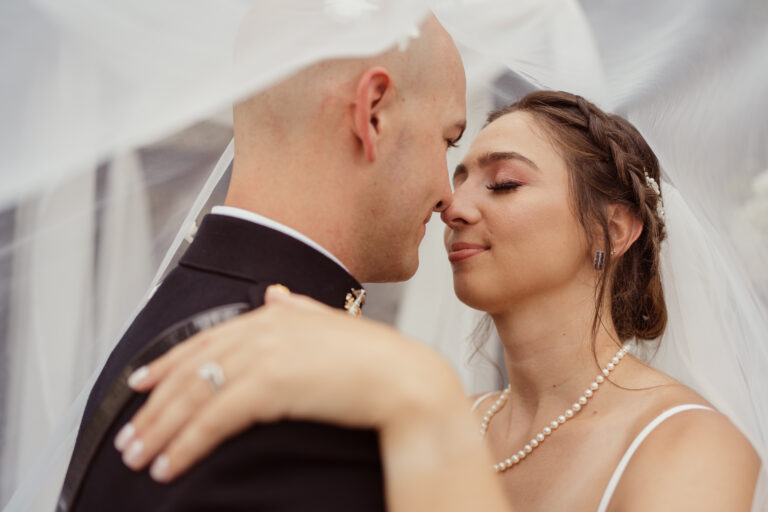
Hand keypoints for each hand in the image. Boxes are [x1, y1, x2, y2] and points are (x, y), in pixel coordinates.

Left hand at [113, 285, 457, 482]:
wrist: (405, 378)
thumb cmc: (376, 359)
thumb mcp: (332, 324)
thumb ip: (298, 308)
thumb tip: (274, 293)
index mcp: (273, 313)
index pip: (205, 339)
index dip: (166, 365)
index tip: (139, 387)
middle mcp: (262, 326)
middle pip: (191, 369)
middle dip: (154, 408)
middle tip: (129, 439)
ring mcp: (264, 353)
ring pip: (194, 395)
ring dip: (161, 431)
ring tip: (139, 459)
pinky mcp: (269, 385)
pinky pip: (214, 419)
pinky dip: (186, 444)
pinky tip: (169, 465)